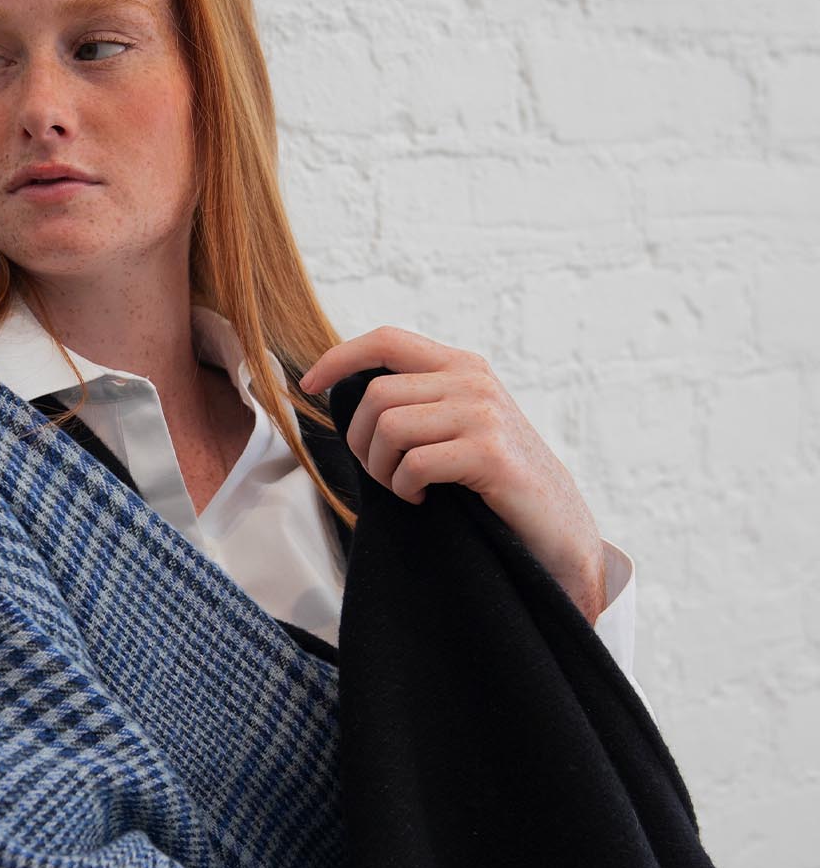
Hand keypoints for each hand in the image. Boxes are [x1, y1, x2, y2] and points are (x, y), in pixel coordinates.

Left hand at [298, 326, 607, 624]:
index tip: (307, 385)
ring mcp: (484, 414)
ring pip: (389, 427)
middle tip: (382, 474)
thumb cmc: (497, 482)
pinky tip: (424, 498)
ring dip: (381, 470)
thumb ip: (420, 403)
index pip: (386, 340)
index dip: (338, 358)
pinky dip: (406, 489)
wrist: (558, 527)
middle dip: (360, 443)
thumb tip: (347, 396)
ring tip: (406, 488)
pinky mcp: (489, 453)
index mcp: (462, 366)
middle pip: (376, 396)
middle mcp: (473, 380)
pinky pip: (414, 463)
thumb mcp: (460, 425)